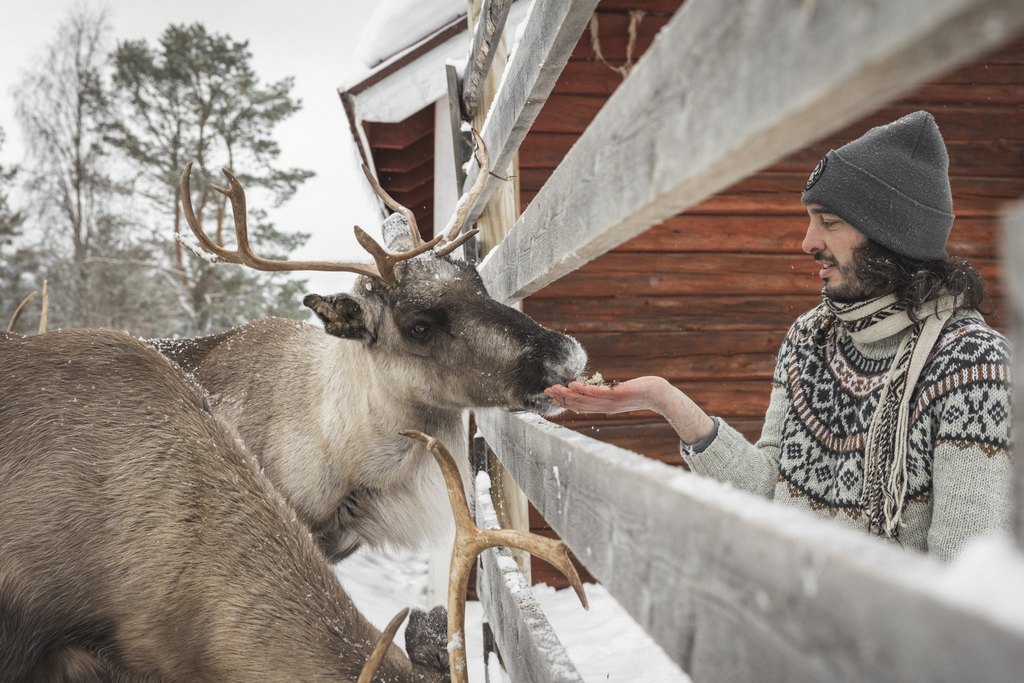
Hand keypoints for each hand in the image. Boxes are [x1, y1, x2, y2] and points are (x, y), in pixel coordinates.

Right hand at [545, 376, 715, 443]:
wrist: (659, 395)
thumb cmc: (640, 392)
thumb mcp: (619, 394)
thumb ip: (606, 393)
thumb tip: (596, 389)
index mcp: (604, 408)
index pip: (580, 407)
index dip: (565, 402)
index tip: (552, 395)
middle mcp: (605, 408)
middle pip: (578, 405)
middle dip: (561, 399)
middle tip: (546, 392)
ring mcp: (610, 402)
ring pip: (584, 400)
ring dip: (568, 395)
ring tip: (555, 388)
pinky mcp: (617, 395)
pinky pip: (597, 393)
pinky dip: (583, 390)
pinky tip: (573, 385)